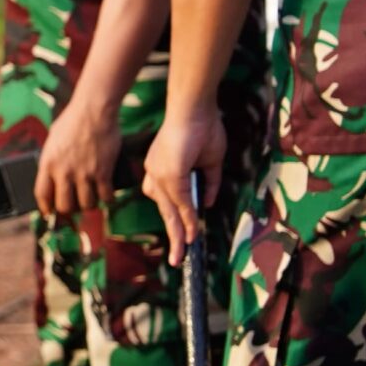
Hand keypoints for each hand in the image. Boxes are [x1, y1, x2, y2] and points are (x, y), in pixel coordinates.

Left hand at [34, 96, 122, 216]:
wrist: (94, 110)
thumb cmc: (72, 121)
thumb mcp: (53, 140)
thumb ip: (52, 159)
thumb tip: (53, 176)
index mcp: (48, 163)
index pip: (42, 195)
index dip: (46, 208)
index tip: (50, 212)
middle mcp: (64, 172)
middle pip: (65, 206)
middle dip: (70, 210)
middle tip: (75, 206)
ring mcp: (84, 173)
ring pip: (87, 205)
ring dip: (90, 205)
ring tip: (92, 198)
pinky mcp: (103, 172)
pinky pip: (106, 197)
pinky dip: (108, 199)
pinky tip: (108, 196)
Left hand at [143, 103, 225, 265]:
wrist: (196, 108)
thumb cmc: (204, 128)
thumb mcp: (210, 162)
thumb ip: (208, 183)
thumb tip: (207, 204)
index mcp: (161, 169)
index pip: (166, 200)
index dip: (176, 218)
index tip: (181, 235)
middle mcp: (156, 173)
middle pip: (164, 209)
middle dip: (173, 234)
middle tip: (176, 256)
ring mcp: (160, 173)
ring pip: (170, 209)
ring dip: (179, 232)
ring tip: (182, 253)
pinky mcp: (169, 173)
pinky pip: (180, 201)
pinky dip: (187, 217)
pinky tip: (193, 232)